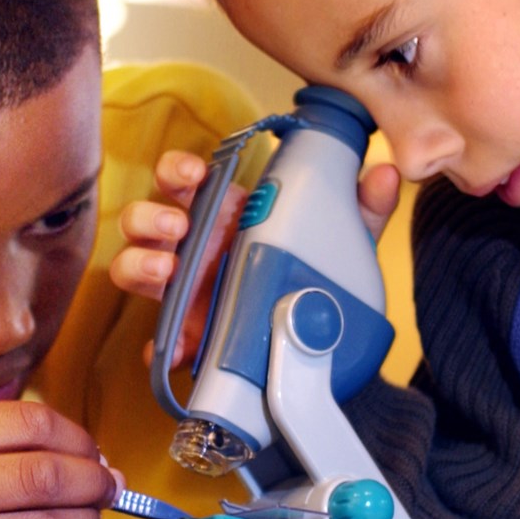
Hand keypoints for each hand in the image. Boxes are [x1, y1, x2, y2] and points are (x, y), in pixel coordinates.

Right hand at [110, 150, 403, 365]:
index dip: (177, 170)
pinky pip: (157, 341)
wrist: (322, 341)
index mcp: (224, 214)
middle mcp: (195, 246)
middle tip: (178, 227)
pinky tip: (180, 348)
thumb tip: (387, 173)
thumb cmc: (315, 273)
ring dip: (139, 264)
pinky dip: (160, 345)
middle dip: (150, 216)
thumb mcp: (342, 240)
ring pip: (132, 267)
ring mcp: (185, 291)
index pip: (184, 179)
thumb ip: (361, 207)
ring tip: (168, 272)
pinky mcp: (187, 335)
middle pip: (143, 219)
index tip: (194, 175)